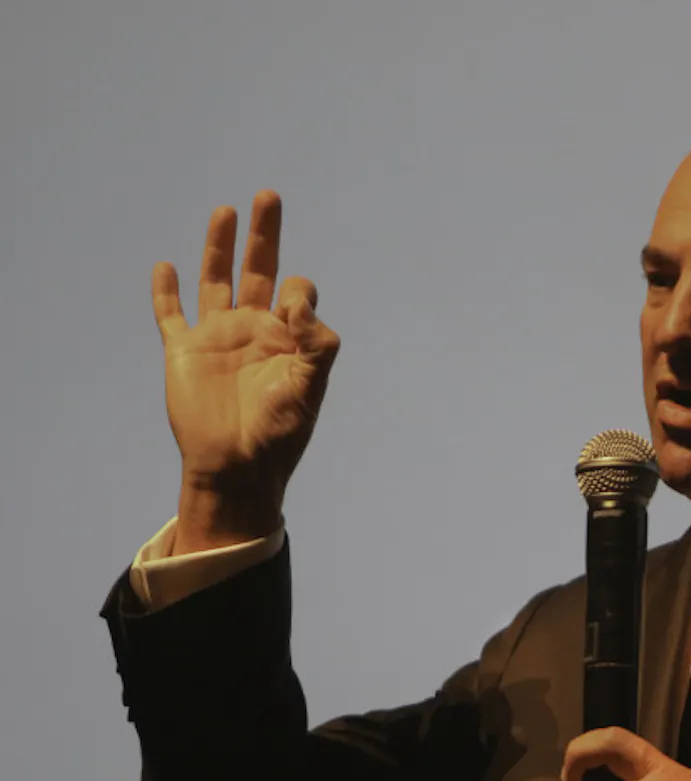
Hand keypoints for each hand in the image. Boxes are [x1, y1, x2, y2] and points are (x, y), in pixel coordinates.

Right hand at [153, 190, 341, 550]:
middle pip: (259, 269)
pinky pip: (170, 314)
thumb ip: (317, 342)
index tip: (294, 313)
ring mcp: (217, 338)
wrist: (237, 467)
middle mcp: (253, 330)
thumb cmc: (279, 432)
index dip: (299, 293)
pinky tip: (167, 266)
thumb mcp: (311, 387)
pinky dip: (165, 290)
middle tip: (269, 196)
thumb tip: (302, 301)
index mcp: (288, 338)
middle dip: (264, 233)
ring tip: (226, 211)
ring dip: (219, 246)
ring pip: (216, 279)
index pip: (297, 294)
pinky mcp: (183, 350)